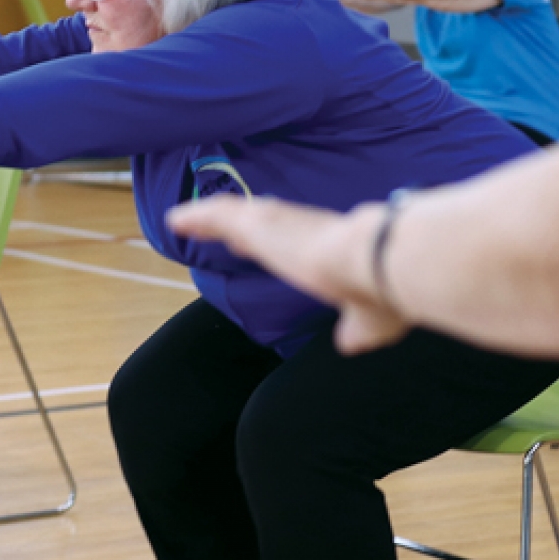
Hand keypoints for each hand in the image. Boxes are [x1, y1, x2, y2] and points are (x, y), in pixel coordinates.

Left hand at [167, 197, 411, 353]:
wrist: (381, 262)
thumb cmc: (382, 290)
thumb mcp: (368, 319)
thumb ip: (354, 329)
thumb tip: (346, 344)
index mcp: (330, 248)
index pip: (296, 242)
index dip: (275, 243)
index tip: (258, 245)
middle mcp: (303, 228)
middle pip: (263, 224)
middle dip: (242, 226)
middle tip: (221, 227)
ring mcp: (280, 223)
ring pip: (237, 215)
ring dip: (212, 218)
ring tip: (187, 219)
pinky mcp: (260, 224)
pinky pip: (219, 217)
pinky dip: (197, 218)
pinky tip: (176, 221)